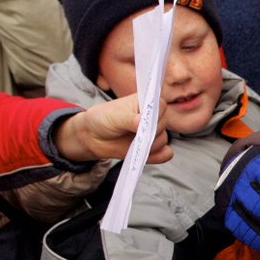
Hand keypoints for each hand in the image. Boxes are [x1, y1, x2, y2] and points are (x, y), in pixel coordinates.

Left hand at [54, 95, 171, 163]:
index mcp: (145, 103)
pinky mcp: (153, 148)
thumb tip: (143, 124)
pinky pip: (166, 154)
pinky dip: (158, 156)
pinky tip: (143, 154)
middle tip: (135, 134)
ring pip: (164, 141)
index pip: (161, 106)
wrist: (93, 136)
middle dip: (150, 132)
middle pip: (164, 125)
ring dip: (150, 145)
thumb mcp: (113, 116)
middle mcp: (152, 117)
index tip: (143, 121)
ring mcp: (153, 133)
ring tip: (133, 144)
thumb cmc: (102, 119)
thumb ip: (129, 119)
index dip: (155, 114)